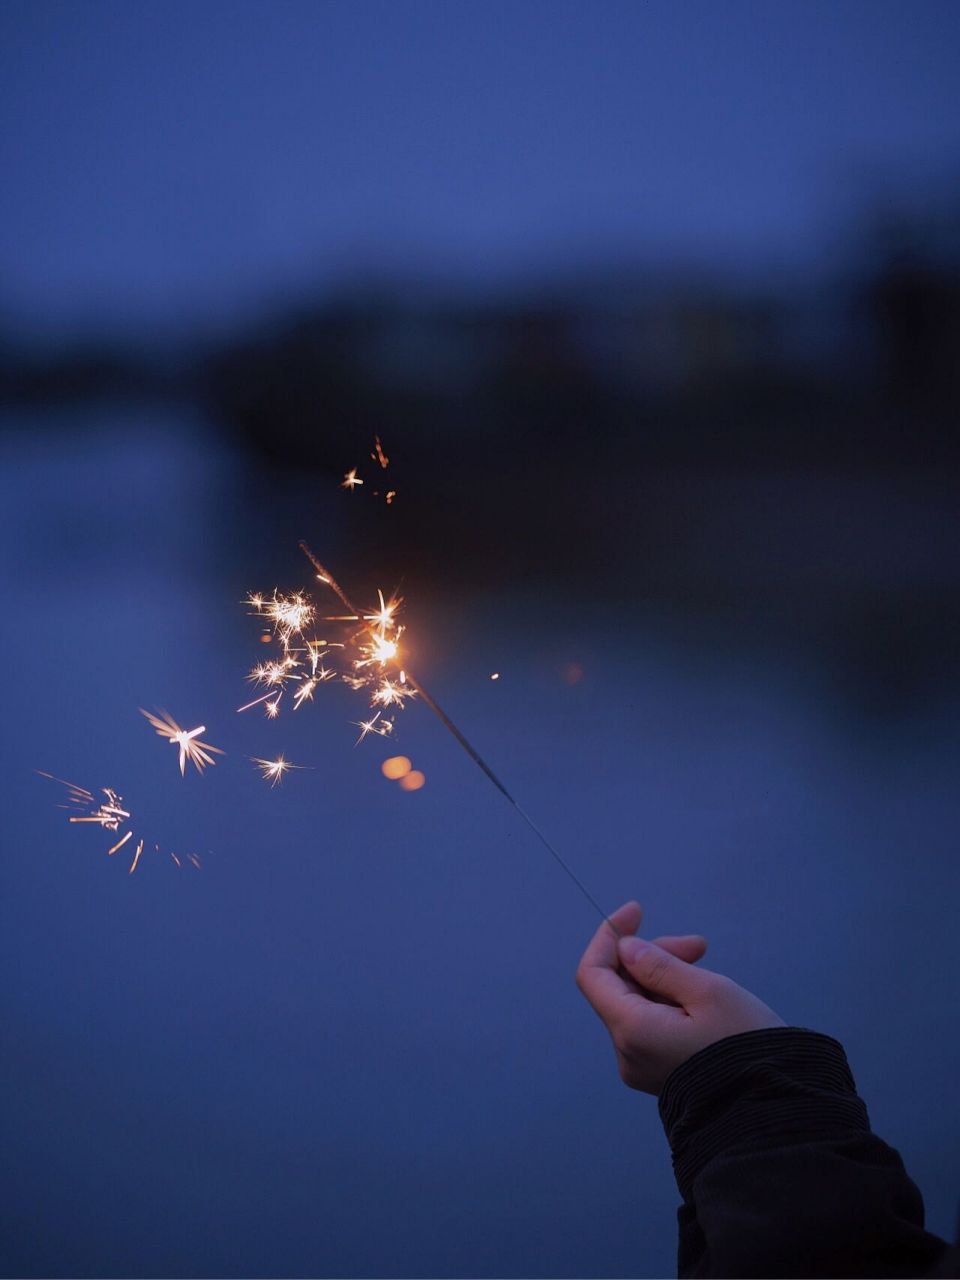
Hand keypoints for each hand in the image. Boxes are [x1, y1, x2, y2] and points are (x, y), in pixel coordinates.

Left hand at [575, 900, 784, 1094]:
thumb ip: (659, 966)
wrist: (776, 1106)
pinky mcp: (659, 1072)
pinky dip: (668, 1000)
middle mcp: (627, 1052)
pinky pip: (650, 1024)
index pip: (593, 974)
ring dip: (664, 976)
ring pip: (637, 1003)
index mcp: (632, 1031)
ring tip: (704, 964)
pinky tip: (700, 994)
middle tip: (697, 946)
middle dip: (651, 955)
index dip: (609, 937)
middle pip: (619, 986)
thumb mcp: (708, 991)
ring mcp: (641, 1066)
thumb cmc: (746, 1045)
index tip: (636, 911)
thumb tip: (626, 949)